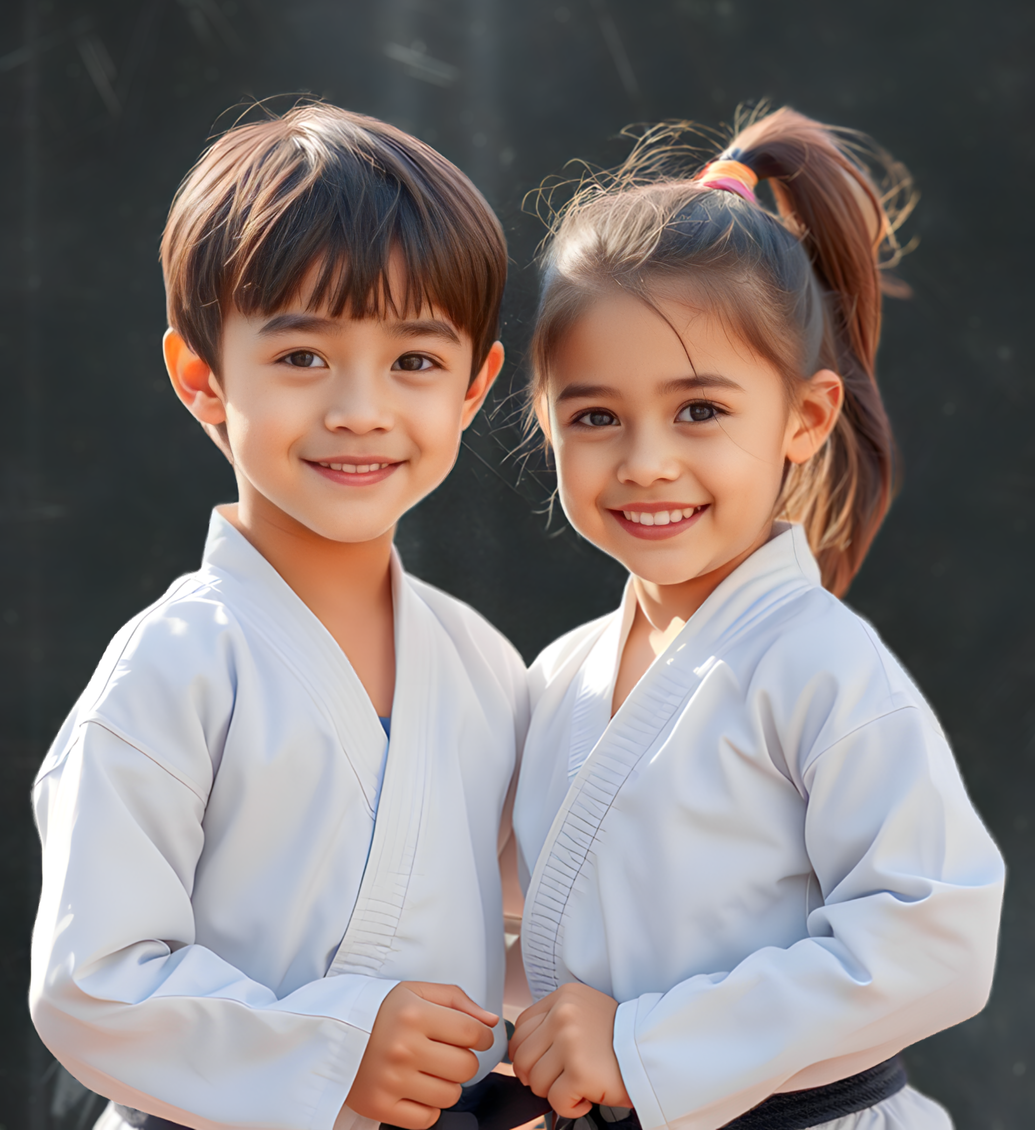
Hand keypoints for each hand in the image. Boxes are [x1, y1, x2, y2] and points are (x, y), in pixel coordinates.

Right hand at [345, 981, 498, 1128]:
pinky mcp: (379, 1106)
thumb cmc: (379, 1010)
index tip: (474, 1037)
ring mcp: (390, 1080)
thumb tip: (491, 1022)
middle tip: (447, 1052)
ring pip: (450, 1096)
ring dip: (447, 1084)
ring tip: (429, 1070)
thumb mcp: (415, 991)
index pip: (472, 1033)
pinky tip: (416, 1088)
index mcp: (414, 1014)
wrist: (329, 1032)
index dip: (482, 1036)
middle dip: (464, 1060)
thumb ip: (457, 1000)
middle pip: (466, 1068)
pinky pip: (427, 1119)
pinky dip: (428, 1108)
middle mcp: (403, 1048)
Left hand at [509, 982, 630, 1117]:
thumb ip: (553, 1022)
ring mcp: (570, 1042)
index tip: (539, 1064)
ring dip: (555, 1091)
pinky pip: (555, 1102)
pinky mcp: (579, 1072)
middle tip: (559, 1079)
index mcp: (563, 997)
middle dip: (537, 1076)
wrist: (655, 1050)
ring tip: (579, 1084)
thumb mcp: (584, 1011)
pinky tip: (587, 1095)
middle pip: (523, 1057)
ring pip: (536, 1081)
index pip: (521, 1027)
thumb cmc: (619, 1037)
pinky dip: (571, 1107)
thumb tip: (520, 1052)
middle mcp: (563, 1015)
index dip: (525, 1052)